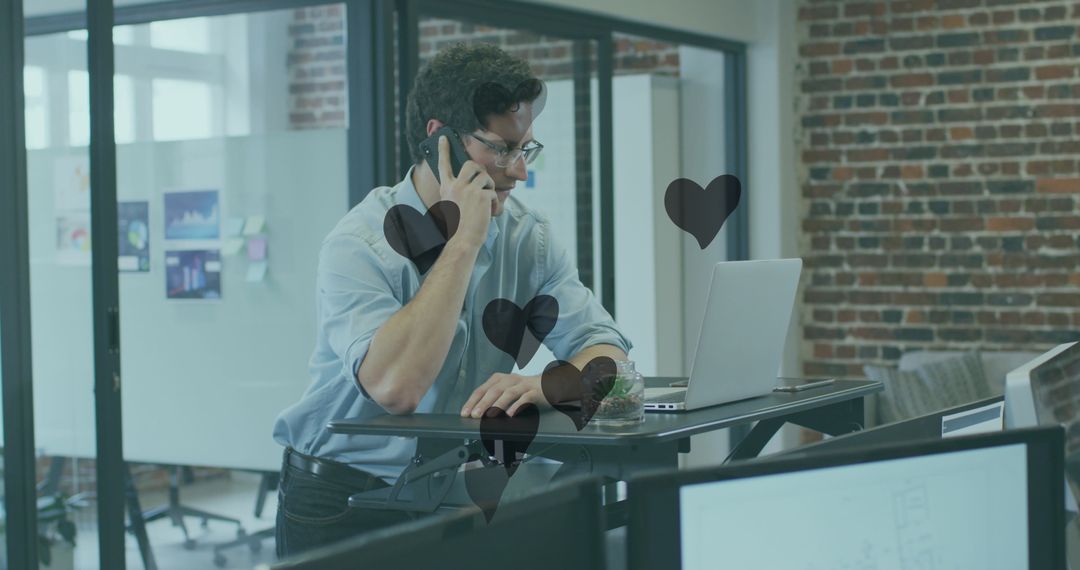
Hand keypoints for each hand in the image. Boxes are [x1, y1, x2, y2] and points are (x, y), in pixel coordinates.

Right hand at [437, 135, 496, 250]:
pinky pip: (493, 193)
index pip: (443, 164)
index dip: (444, 149)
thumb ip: (457, 192)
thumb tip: (471, 182)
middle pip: (471, 164)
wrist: (462, 240)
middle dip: (480, 170)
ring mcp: (469, 189)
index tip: (444, 137)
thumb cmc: (458, 227)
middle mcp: (456, 185)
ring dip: (489, 188)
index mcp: (446, 188)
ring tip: (486, 201)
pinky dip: (494, 203)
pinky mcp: (482, 195)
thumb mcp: (451, 205)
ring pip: (485, 177)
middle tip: (483, 181)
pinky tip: (489, 213)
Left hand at [460, 373, 546, 417]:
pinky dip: (517, 406)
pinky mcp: (535, 392)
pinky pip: (525, 398)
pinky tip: (510, 414)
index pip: (482, 389)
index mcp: (500, 379)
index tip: (465, 413)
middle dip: (483, 403)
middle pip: (494, 391)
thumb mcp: (506, 392)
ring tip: (489, 415)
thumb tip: (477, 414)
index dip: (472, 401)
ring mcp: (523, 385)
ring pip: (509, 393)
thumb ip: (494, 400)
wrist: (549, 385)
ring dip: (498, 404)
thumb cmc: (524, 391)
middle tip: (474, 415)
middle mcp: (510, 380)